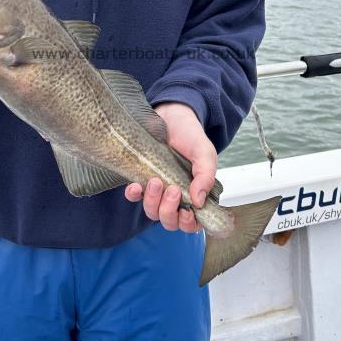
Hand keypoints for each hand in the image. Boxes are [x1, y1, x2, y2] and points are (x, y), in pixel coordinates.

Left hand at [124, 102, 216, 232]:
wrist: (172, 116)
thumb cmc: (191, 136)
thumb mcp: (205, 153)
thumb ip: (206, 176)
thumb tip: (199, 202)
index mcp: (195, 196)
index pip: (192, 223)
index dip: (188, 224)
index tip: (187, 212)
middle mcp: (175, 198)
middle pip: (169, 222)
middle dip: (169, 211)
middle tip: (173, 190)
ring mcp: (157, 190)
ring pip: (152, 212)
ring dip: (153, 202)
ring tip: (156, 181)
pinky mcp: (141, 180)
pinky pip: (134, 197)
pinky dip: (134, 195)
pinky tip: (136, 185)